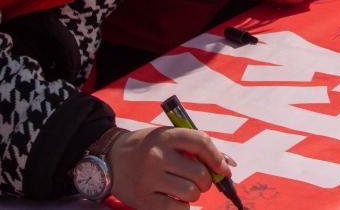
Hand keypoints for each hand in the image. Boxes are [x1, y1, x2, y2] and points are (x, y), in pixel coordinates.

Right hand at [109, 127, 233, 208]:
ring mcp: (149, 179)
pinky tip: (175, 200)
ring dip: (194, 194)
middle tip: (199, 181)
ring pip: (191, 193)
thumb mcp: (168, 138)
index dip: (217, 158)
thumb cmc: (147, 147)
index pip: (201, 143)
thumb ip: (196, 148)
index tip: (223, 169)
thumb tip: (229, 167)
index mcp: (166, 136)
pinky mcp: (143, 200)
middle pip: (199, 172)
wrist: (110, 159)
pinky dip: (183, 207)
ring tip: (185, 189)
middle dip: (206, 180)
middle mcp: (157, 156)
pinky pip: (177, 209)